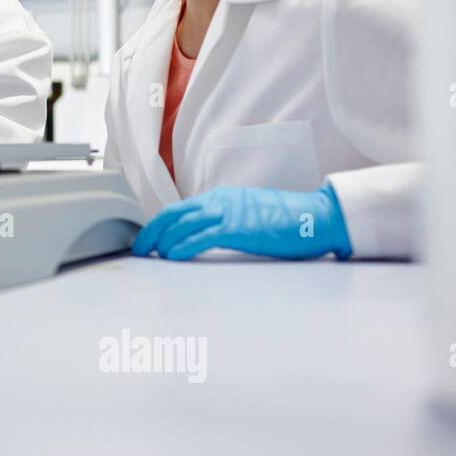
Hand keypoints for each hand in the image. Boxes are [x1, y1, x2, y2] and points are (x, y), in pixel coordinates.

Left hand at [131, 184, 353, 260]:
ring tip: (154, 255)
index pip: (181, 209)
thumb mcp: (249, 218)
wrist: (317, 218)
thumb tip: (206, 237)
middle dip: (151, 231)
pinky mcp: (240, 228)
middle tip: (138, 249)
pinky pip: (203, 236)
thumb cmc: (288, 222)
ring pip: (184, 224)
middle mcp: (221, 201)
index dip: (159, 224)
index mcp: (222, 198)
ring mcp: (230, 212)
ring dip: (164, 240)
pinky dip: (183, 246)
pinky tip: (173, 257)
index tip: (147, 239)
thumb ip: (226, 223)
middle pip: (173, 214)